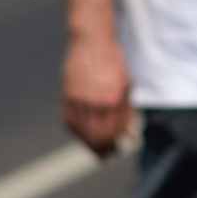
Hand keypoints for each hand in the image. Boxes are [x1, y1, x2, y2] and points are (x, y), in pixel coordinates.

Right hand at [61, 32, 132, 155]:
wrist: (91, 40)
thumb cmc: (113, 61)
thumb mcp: (127, 84)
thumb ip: (128, 111)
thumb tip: (130, 136)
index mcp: (114, 98)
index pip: (114, 132)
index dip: (116, 145)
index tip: (117, 151)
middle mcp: (96, 101)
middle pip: (98, 137)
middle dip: (104, 150)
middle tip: (107, 156)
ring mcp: (79, 99)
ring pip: (83, 133)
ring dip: (90, 146)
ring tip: (96, 151)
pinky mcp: (67, 96)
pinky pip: (69, 122)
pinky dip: (76, 133)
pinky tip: (83, 137)